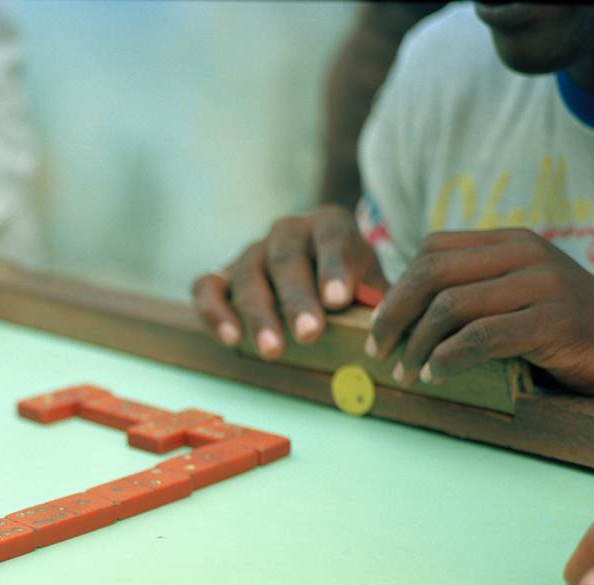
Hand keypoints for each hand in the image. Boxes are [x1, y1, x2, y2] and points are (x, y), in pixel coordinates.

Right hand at [192, 205, 386, 357]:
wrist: (312, 277)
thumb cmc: (346, 284)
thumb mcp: (369, 283)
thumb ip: (377, 299)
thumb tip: (387, 324)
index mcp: (328, 225)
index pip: (332, 238)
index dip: (334, 267)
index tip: (338, 300)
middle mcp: (286, 232)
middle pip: (286, 259)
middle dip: (297, 299)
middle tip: (310, 334)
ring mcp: (250, 252)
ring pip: (248, 276)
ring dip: (259, 315)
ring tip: (274, 350)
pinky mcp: (221, 276)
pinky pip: (207, 288)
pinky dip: (215, 312)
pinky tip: (231, 339)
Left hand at [366, 229, 593, 394]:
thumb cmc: (569, 334)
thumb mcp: (520, 298)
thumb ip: (476, 292)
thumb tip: (403, 313)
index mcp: (513, 241)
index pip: (432, 250)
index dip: (397, 288)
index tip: (379, 326)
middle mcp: (526, 253)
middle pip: (431, 274)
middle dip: (393, 316)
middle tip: (377, 352)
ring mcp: (543, 283)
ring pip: (449, 307)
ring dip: (417, 346)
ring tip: (407, 373)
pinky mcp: (554, 320)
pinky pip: (479, 337)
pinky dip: (447, 360)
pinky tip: (437, 376)